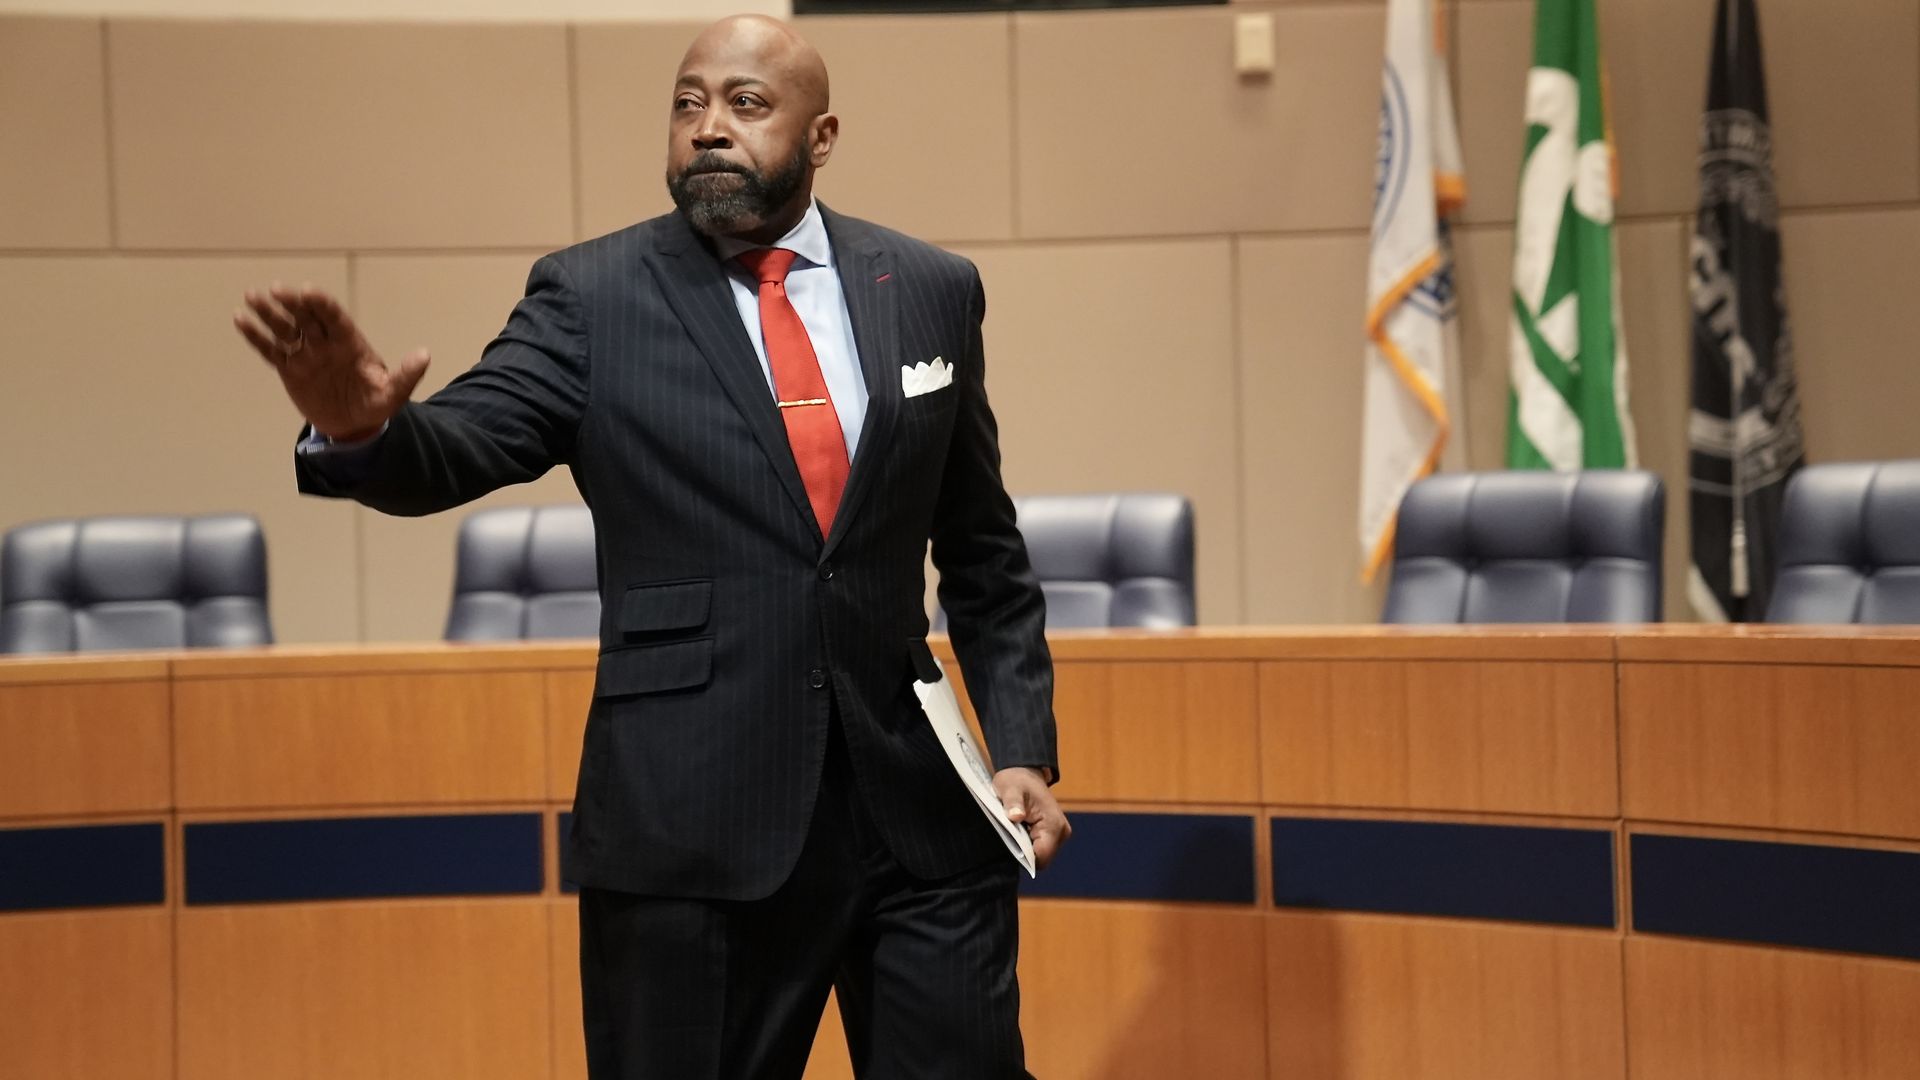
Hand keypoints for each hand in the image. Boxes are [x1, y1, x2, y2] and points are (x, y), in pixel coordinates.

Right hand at [233, 282, 430, 440]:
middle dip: (292, 302)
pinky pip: (270, 350)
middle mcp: (325, 342)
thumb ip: (406, 375)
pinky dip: (256, 337)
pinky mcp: (289, 368)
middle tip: (275, 289)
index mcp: (349, 342)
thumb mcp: (393, 393)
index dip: (322, 305)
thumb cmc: (375, 403)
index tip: (308, 292)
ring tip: (251, 296)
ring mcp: (305, 353)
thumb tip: (425, 355)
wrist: (353, 424)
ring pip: (285, 329)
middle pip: (306, 317)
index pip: (334, 318)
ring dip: (268, 313)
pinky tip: (240, 320)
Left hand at [993, 766, 1070, 870]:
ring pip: (1041, 854)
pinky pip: (1040, 848)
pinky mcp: (1053, 833)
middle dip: (1024, 852)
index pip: (1042, 857)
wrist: (1024, 772)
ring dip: (1025, 847)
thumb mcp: (1010, 789)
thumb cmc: (1017, 780)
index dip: (1025, 857)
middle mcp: (1061, 831)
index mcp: (1053, 824)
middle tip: (1010, 834)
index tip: (1010, 845)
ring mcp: (1059, 833)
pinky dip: (1028, 843)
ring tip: (1015, 829)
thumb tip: (1015, 816)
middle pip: (1042, 858)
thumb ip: (1013, 803)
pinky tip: (1020, 830)